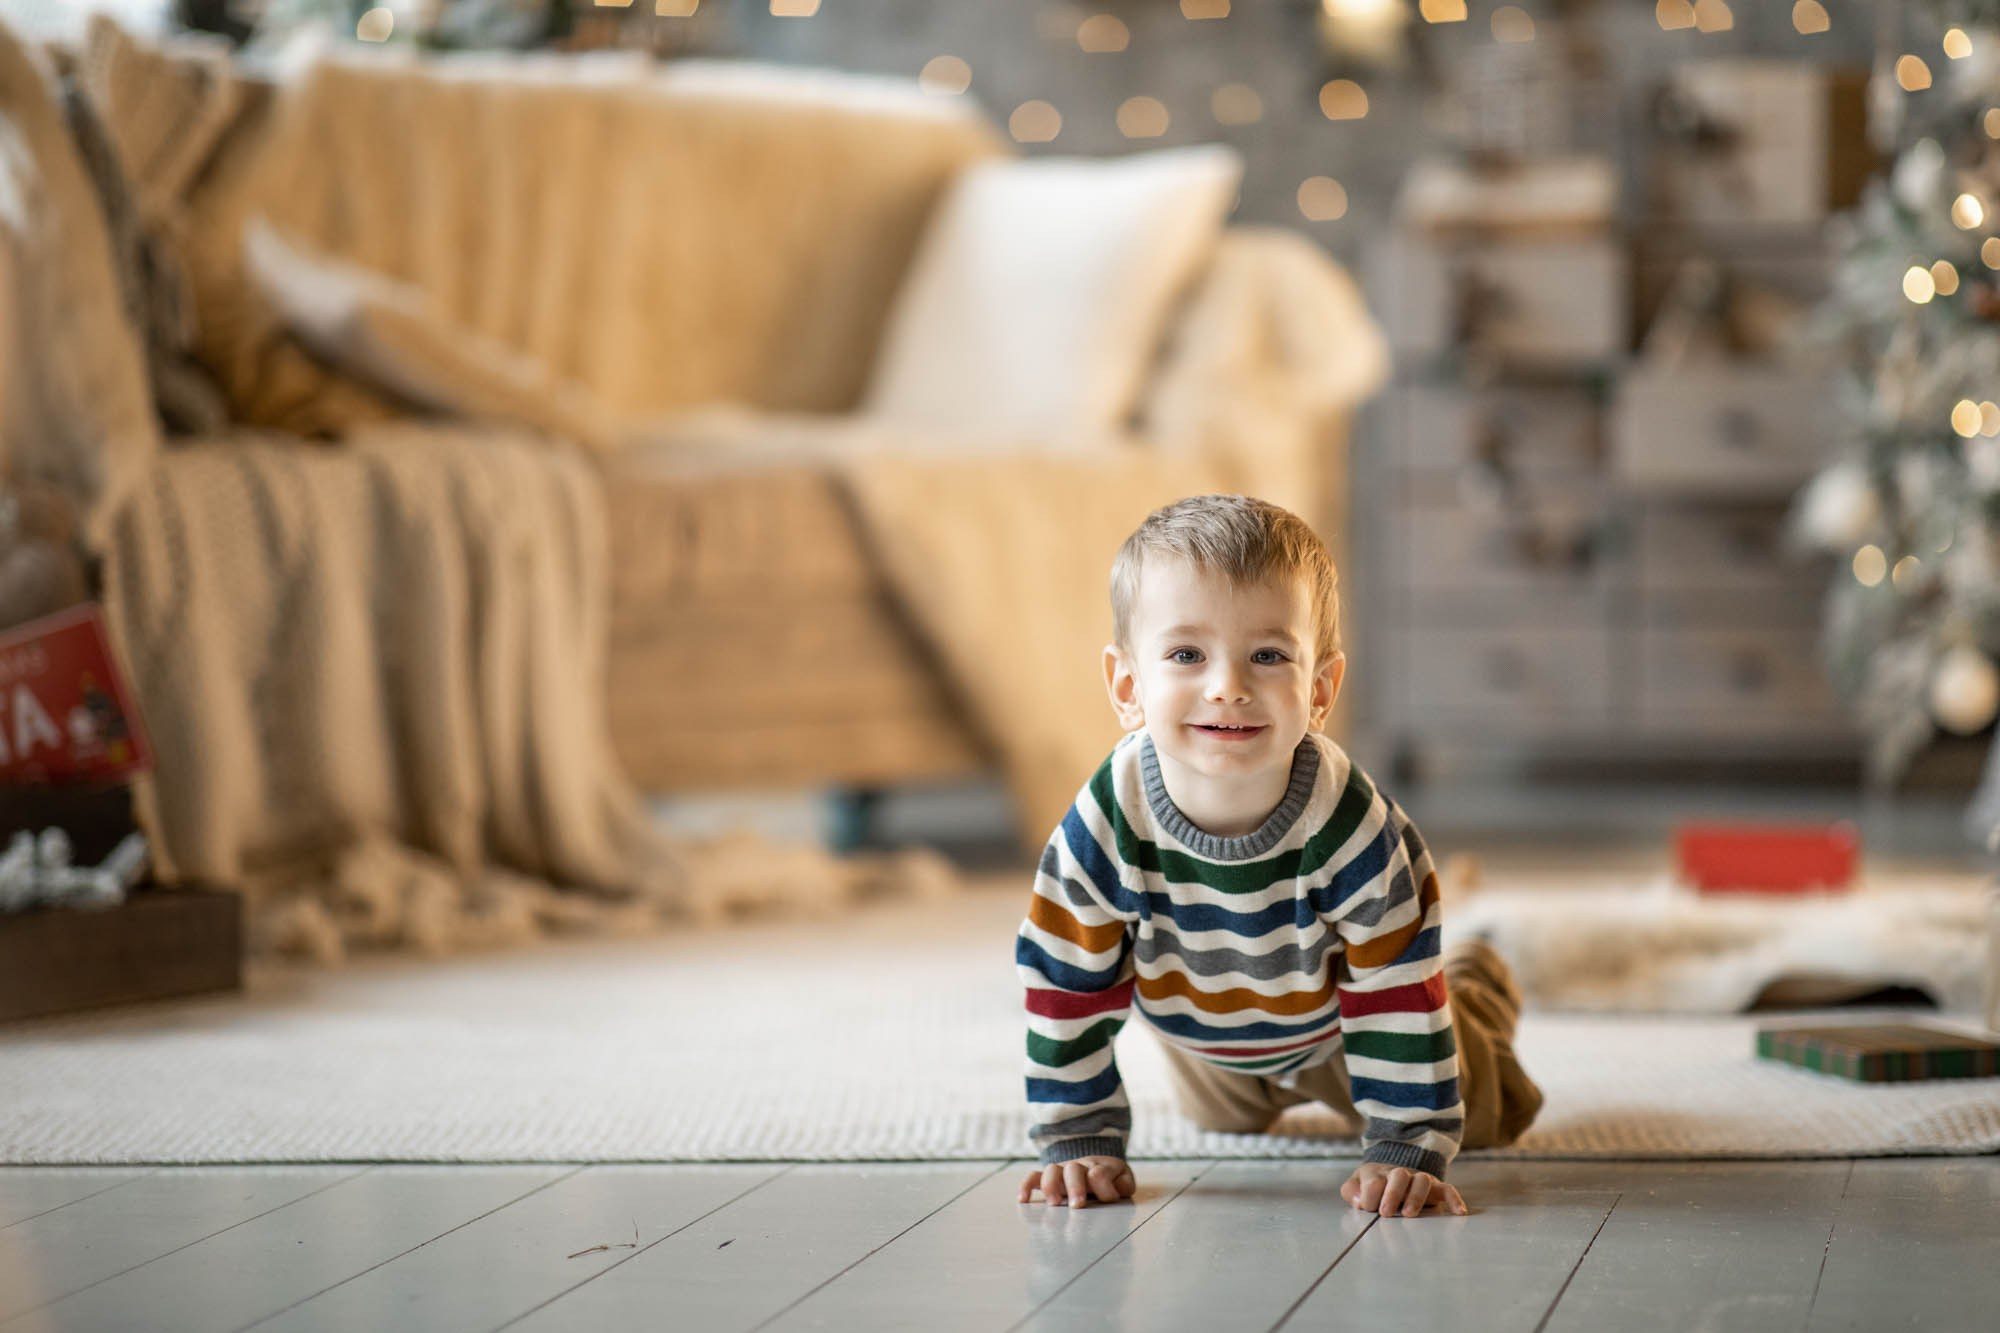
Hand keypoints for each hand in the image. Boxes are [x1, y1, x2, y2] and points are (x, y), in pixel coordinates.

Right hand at [1018, 1155, 1135, 1208]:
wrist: (1098, 1166)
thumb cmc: (1111, 1179)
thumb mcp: (1124, 1180)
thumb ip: (1124, 1185)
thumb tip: (1115, 1191)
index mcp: (1100, 1167)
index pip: (1099, 1172)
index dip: (1104, 1185)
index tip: (1110, 1199)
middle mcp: (1078, 1167)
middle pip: (1073, 1169)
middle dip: (1075, 1187)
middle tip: (1077, 1205)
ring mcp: (1062, 1172)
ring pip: (1051, 1170)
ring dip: (1051, 1185)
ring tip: (1054, 1204)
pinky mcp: (1048, 1179)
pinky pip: (1033, 1177)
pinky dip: (1026, 1186)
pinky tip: (1023, 1199)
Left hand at [1340, 1163, 1465, 1217]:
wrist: (1388, 1171)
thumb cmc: (1370, 1185)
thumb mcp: (1355, 1186)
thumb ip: (1351, 1192)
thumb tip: (1360, 1202)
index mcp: (1377, 1174)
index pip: (1374, 1182)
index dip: (1369, 1195)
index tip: (1366, 1208)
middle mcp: (1399, 1174)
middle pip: (1399, 1176)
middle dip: (1392, 1194)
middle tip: (1386, 1212)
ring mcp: (1418, 1180)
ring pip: (1422, 1180)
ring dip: (1416, 1197)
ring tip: (1410, 1214)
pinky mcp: (1435, 1188)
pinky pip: (1447, 1189)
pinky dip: (1454, 1199)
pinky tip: (1458, 1212)